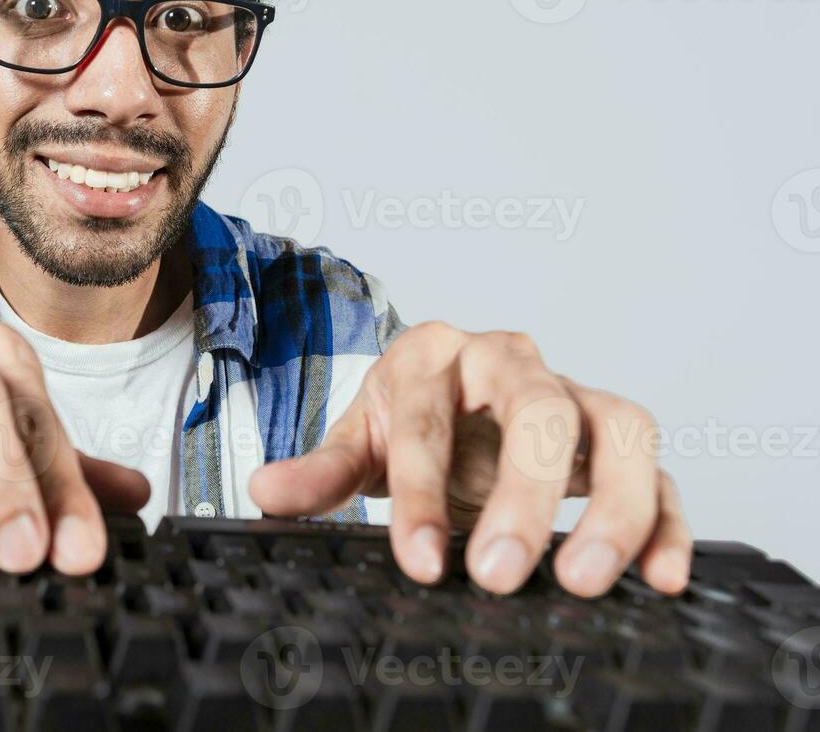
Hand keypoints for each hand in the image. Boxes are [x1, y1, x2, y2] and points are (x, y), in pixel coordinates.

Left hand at [249, 323, 691, 597]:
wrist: (450, 406)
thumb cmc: (407, 420)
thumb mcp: (358, 441)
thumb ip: (319, 471)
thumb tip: (266, 489)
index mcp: (433, 354)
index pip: (429, 418)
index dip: (421, 492)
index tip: (417, 561)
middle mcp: (511, 362)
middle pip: (538, 410)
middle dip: (521, 494)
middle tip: (498, 575)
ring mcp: (572, 394)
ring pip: (620, 426)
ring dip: (612, 505)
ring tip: (583, 579)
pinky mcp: (615, 438)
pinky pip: (660, 469)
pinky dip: (666, 520)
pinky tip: (659, 576)